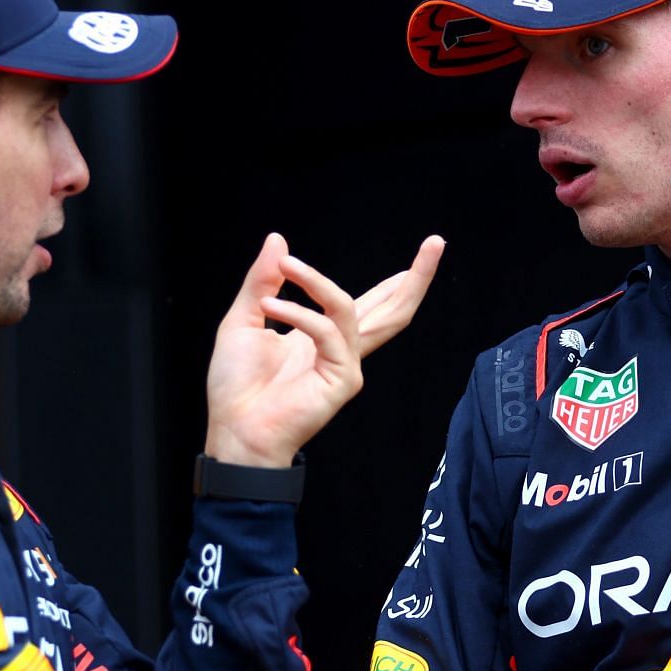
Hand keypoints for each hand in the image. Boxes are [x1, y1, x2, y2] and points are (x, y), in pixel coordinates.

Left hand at [204, 233, 444, 466]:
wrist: (233, 430)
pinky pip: (327, 332)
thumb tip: (278, 241)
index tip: (417, 255)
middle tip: (436, 243)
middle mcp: (341, 350)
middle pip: (394, 310)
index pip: (370, 304)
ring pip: (364, 311)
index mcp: (323, 337)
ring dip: (318, 282)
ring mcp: (346, 365)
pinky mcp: (343, 379)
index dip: (393, 281)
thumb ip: (263, 280)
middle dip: (417, 277)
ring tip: (288, 266)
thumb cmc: (237, 385)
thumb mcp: (245, 318)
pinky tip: (270, 308)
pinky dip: (299, 314)